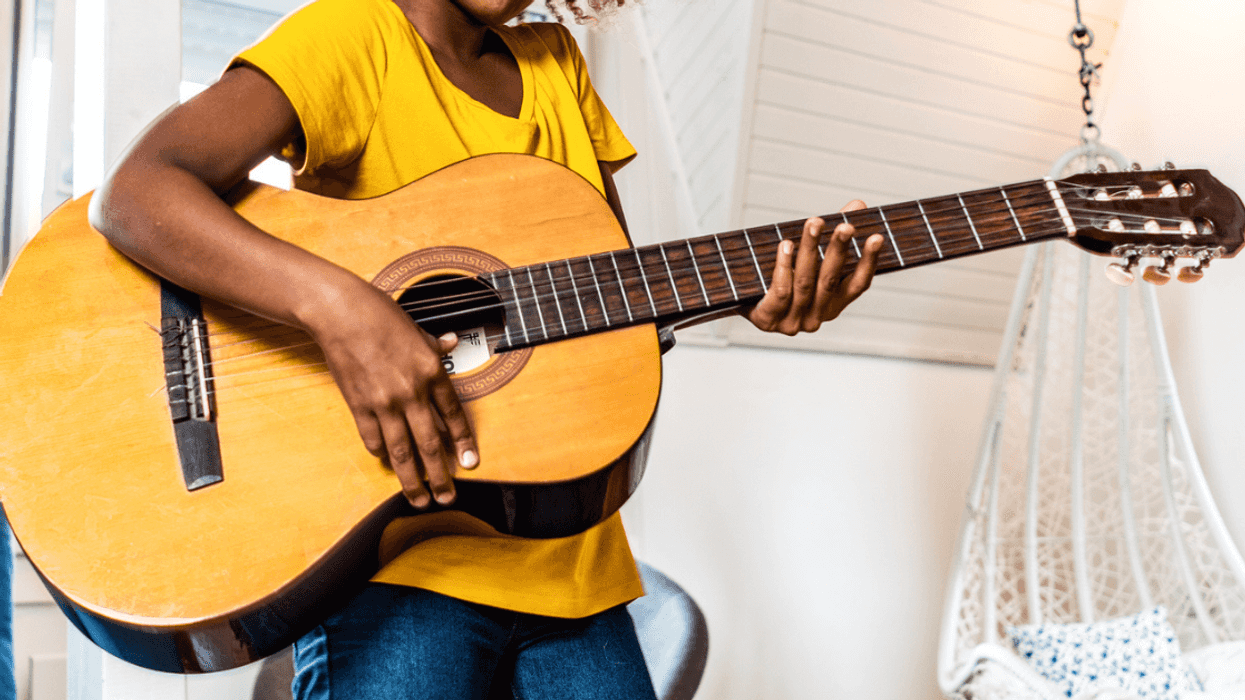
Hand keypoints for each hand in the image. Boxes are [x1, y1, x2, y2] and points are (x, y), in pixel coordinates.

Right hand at [310, 282, 476, 508]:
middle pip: (430, 443)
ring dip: (411, 479)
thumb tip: (451, 342)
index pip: (454, 416)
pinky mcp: (359, 405)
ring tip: (418, 499)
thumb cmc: (380, 315)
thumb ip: (435, 344)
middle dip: (440, 476)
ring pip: (402, 450)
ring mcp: (384, 401)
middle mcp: (411, 391)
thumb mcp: (417, 328)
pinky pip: (373, 438)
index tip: (470, 464)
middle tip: (447, 497)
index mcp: (432, 371)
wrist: (341, 312)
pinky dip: (381, 452)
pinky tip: (387, 462)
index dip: (463, 443)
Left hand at [745, 201, 883, 334]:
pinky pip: (781, 291)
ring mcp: (793, 322)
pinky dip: (784, 266)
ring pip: (805, 282)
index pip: (857, 285)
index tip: (877, 237)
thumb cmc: (781, 276)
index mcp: (833, 305)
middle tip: (846, 226)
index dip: (868, 262)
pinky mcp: (769, 320)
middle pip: (830, 280)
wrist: (739, 299)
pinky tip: (785, 245)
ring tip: (813, 224)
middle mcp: (816, 317)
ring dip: (809, 250)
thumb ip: (833, 233)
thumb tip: (858, 205)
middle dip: (838, 251)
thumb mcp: (809, 255)